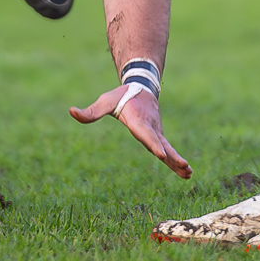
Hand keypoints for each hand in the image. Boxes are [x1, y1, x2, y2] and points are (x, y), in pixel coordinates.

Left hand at [69, 86, 191, 178]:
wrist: (141, 87)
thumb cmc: (120, 97)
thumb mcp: (105, 102)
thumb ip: (90, 112)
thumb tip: (71, 111)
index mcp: (138, 120)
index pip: (146, 134)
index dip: (153, 144)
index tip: (161, 154)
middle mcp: (150, 127)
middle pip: (161, 144)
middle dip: (172, 155)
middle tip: (184, 165)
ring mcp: (157, 132)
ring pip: (168, 148)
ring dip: (178, 161)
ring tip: (188, 173)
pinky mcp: (159, 136)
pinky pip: (169, 150)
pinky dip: (176, 160)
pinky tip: (185, 173)